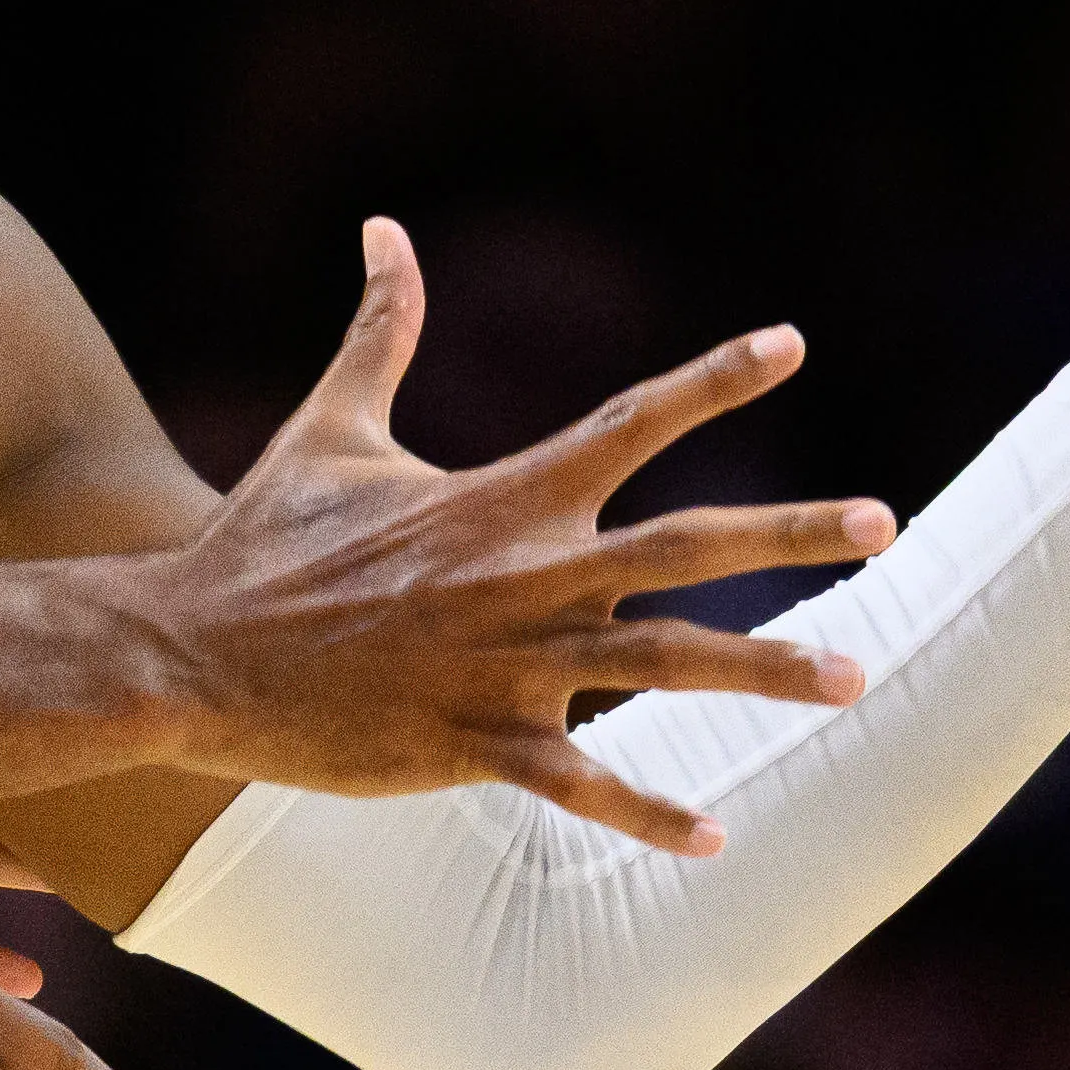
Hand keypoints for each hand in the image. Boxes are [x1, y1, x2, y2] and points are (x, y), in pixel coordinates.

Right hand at [136, 222, 887, 854]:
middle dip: (790, 532)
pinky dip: (647, 813)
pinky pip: (579, 782)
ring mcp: (503, 662)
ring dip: (764, 669)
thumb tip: (385, 229)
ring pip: (662, 663)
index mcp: (498, 496)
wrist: (185, 652)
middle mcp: (521, 573)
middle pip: (685, 544)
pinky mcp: (471, 742)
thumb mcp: (328, 426)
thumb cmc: (260, 540)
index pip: (628, 422)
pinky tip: (716, 840)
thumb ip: (381, 330)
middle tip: (884, 523)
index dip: (714, 378)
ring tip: (855, 677)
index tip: (794, 345)